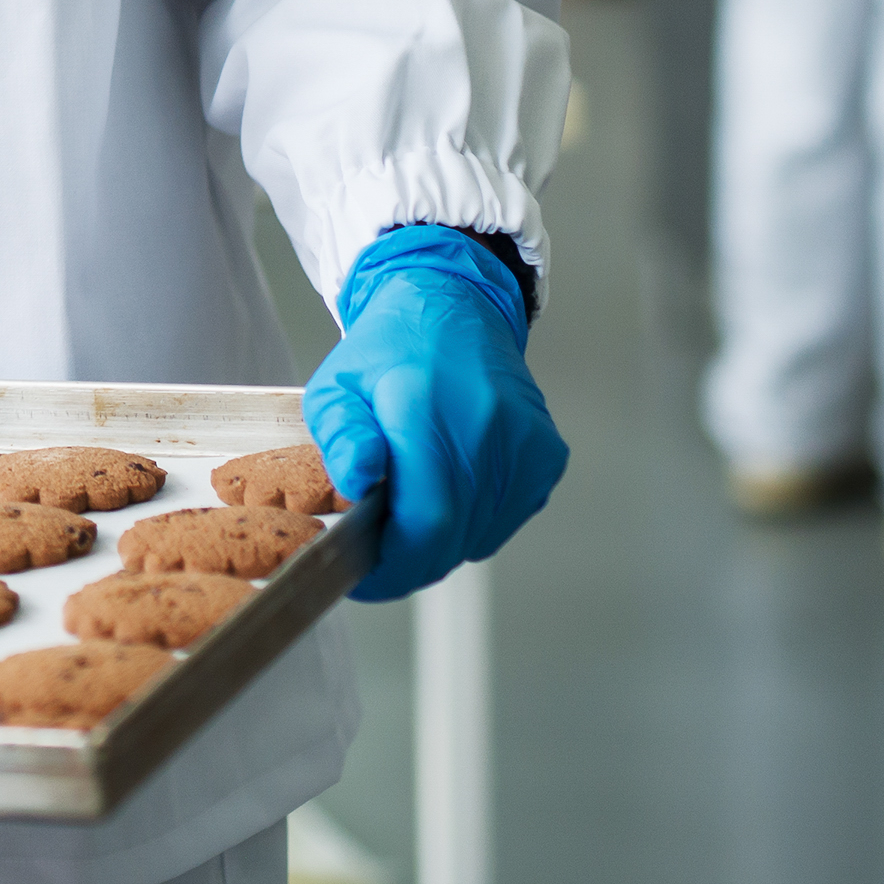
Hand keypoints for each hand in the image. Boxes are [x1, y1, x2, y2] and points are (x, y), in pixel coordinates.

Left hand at [303, 226, 567, 602]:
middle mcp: (486, 427)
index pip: (425, 520)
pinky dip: (473, 520)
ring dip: (442, 539)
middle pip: (453, 537)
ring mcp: (524, 444)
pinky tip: (449, 485)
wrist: (453, 306)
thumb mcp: (337, 386)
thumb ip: (341, 438)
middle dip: (411, 561)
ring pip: (479, 535)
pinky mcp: (546, 455)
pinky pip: (504, 518)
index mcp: (427, 410)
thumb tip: (355, 485)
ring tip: (410, 504)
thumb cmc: (389, 350)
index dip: (395, 566)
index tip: (365, 578)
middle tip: (378, 554)